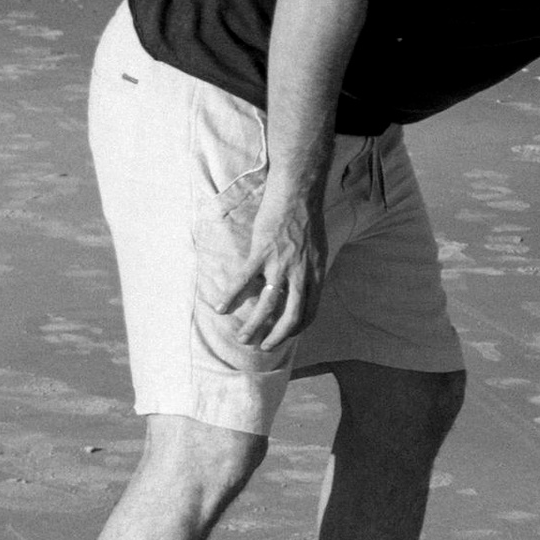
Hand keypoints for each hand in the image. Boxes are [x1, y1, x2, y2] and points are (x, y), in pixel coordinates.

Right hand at [210, 194, 326, 356]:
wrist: (298, 192)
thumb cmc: (308, 218)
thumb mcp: (319, 249)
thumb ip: (311, 270)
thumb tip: (304, 287)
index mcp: (316, 273)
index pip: (310, 312)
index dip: (296, 328)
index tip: (285, 335)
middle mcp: (301, 273)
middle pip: (290, 316)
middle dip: (275, 337)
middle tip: (262, 347)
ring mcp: (281, 263)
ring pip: (266, 305)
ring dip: (253, 325)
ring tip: (242, 337)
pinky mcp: (262, 252)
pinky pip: (243, 280)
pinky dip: (230, 296)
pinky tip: (220, 308)